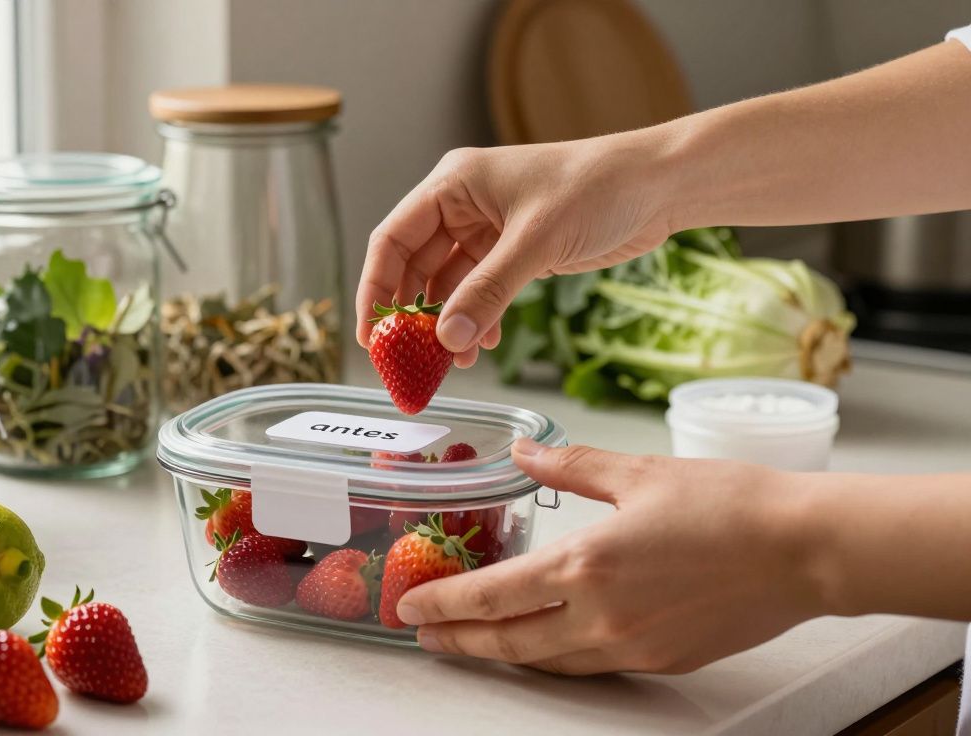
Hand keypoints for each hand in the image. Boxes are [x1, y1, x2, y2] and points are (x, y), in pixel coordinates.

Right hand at [355, 136, 676, 366]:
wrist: (659, 184)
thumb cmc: (597, 188)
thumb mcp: (535, 242)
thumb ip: (487, 291)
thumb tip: (447, 338)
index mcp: (453, 184)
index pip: (392, 240)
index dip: (375, 289)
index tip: (371, 336)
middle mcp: (462, 205)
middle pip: (414, 266)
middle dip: (412, 314)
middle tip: (408, 360)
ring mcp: (487, 229)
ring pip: (447, 284)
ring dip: (448, 322)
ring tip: (455, 360)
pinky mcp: (513, 250)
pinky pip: (479, 291)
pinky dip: (477, 318)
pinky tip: (485, 342)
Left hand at [396, 440, 825, 673]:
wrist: (805, 549)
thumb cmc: (730, 503)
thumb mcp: (639, 472)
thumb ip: (571, 467)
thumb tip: (524, 453)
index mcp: (587, 565)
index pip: (492, 596)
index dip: (444, 605)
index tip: (410, 607)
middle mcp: (601, 617)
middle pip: (509, 642)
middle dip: (460, 642)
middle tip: (425, 636)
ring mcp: (632, 647)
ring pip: (548, 663)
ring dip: (503, 655)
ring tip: (473, 644)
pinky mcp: (662, 661)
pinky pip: (590, 667)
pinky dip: (554, 659)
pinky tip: (544, 646)